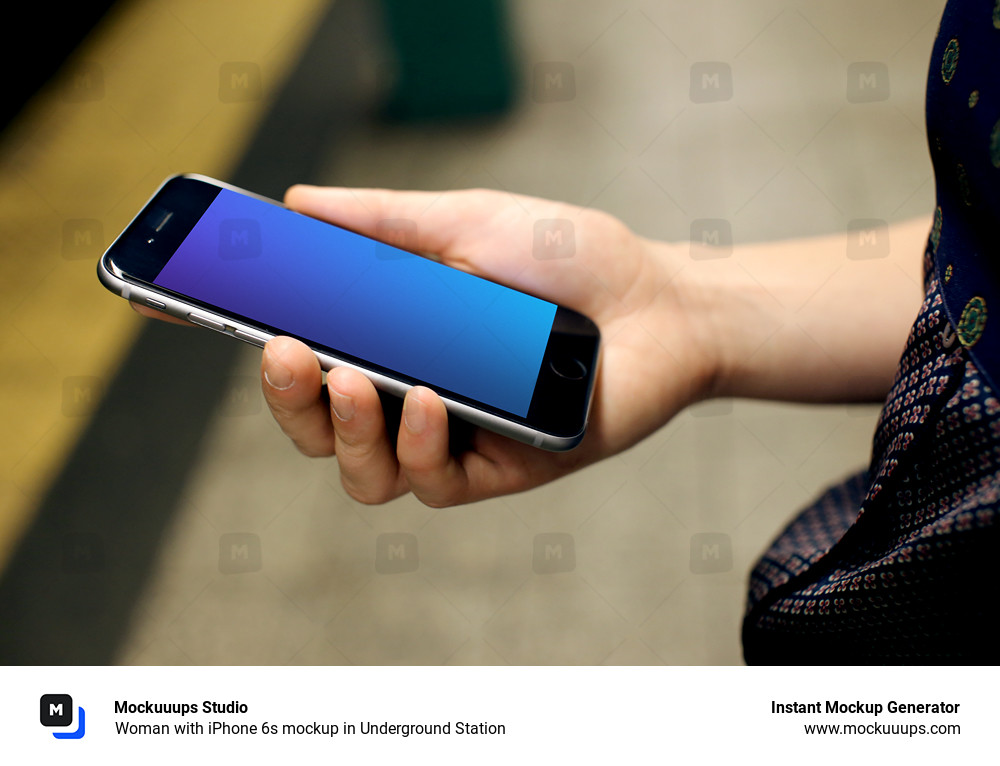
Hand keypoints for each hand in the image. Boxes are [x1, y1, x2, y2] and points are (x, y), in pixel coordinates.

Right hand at [261, 185, 718, 505]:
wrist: (655, 299)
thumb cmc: (565, 258)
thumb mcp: (464, 222)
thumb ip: (380, 223)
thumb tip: (295, 203)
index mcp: (395, 338)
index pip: (303, 353)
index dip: (242, 339)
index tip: (179, 310)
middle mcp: (411, 394)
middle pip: (317, 425)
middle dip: (286, 398)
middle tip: (285, 349)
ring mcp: (451, 436)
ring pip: (361, 469)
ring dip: (341, 430)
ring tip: (349, 380)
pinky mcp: (497, 468)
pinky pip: (431, 480)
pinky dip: (416, 442)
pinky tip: (425, 400)